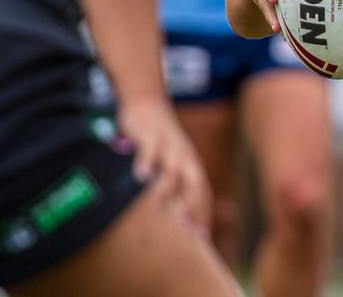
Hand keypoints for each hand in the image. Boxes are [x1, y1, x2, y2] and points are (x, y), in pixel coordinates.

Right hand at [117, 98, 211, 235]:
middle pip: (193, 184)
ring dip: (167, 189)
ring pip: (172, 169)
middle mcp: (184, 157)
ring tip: (160, 209)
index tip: (201, 239)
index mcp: (190, 166)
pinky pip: (149, 149)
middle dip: (192, 207)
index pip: (202, 194)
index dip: (202, 215)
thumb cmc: (159, 141)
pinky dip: (146, 162)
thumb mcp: (168, 163)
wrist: (147, 102)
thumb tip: (173, 218)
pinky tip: (140, 176)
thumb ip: (172, 187)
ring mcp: (168, 146)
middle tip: (187, 232)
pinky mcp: (150, 135)